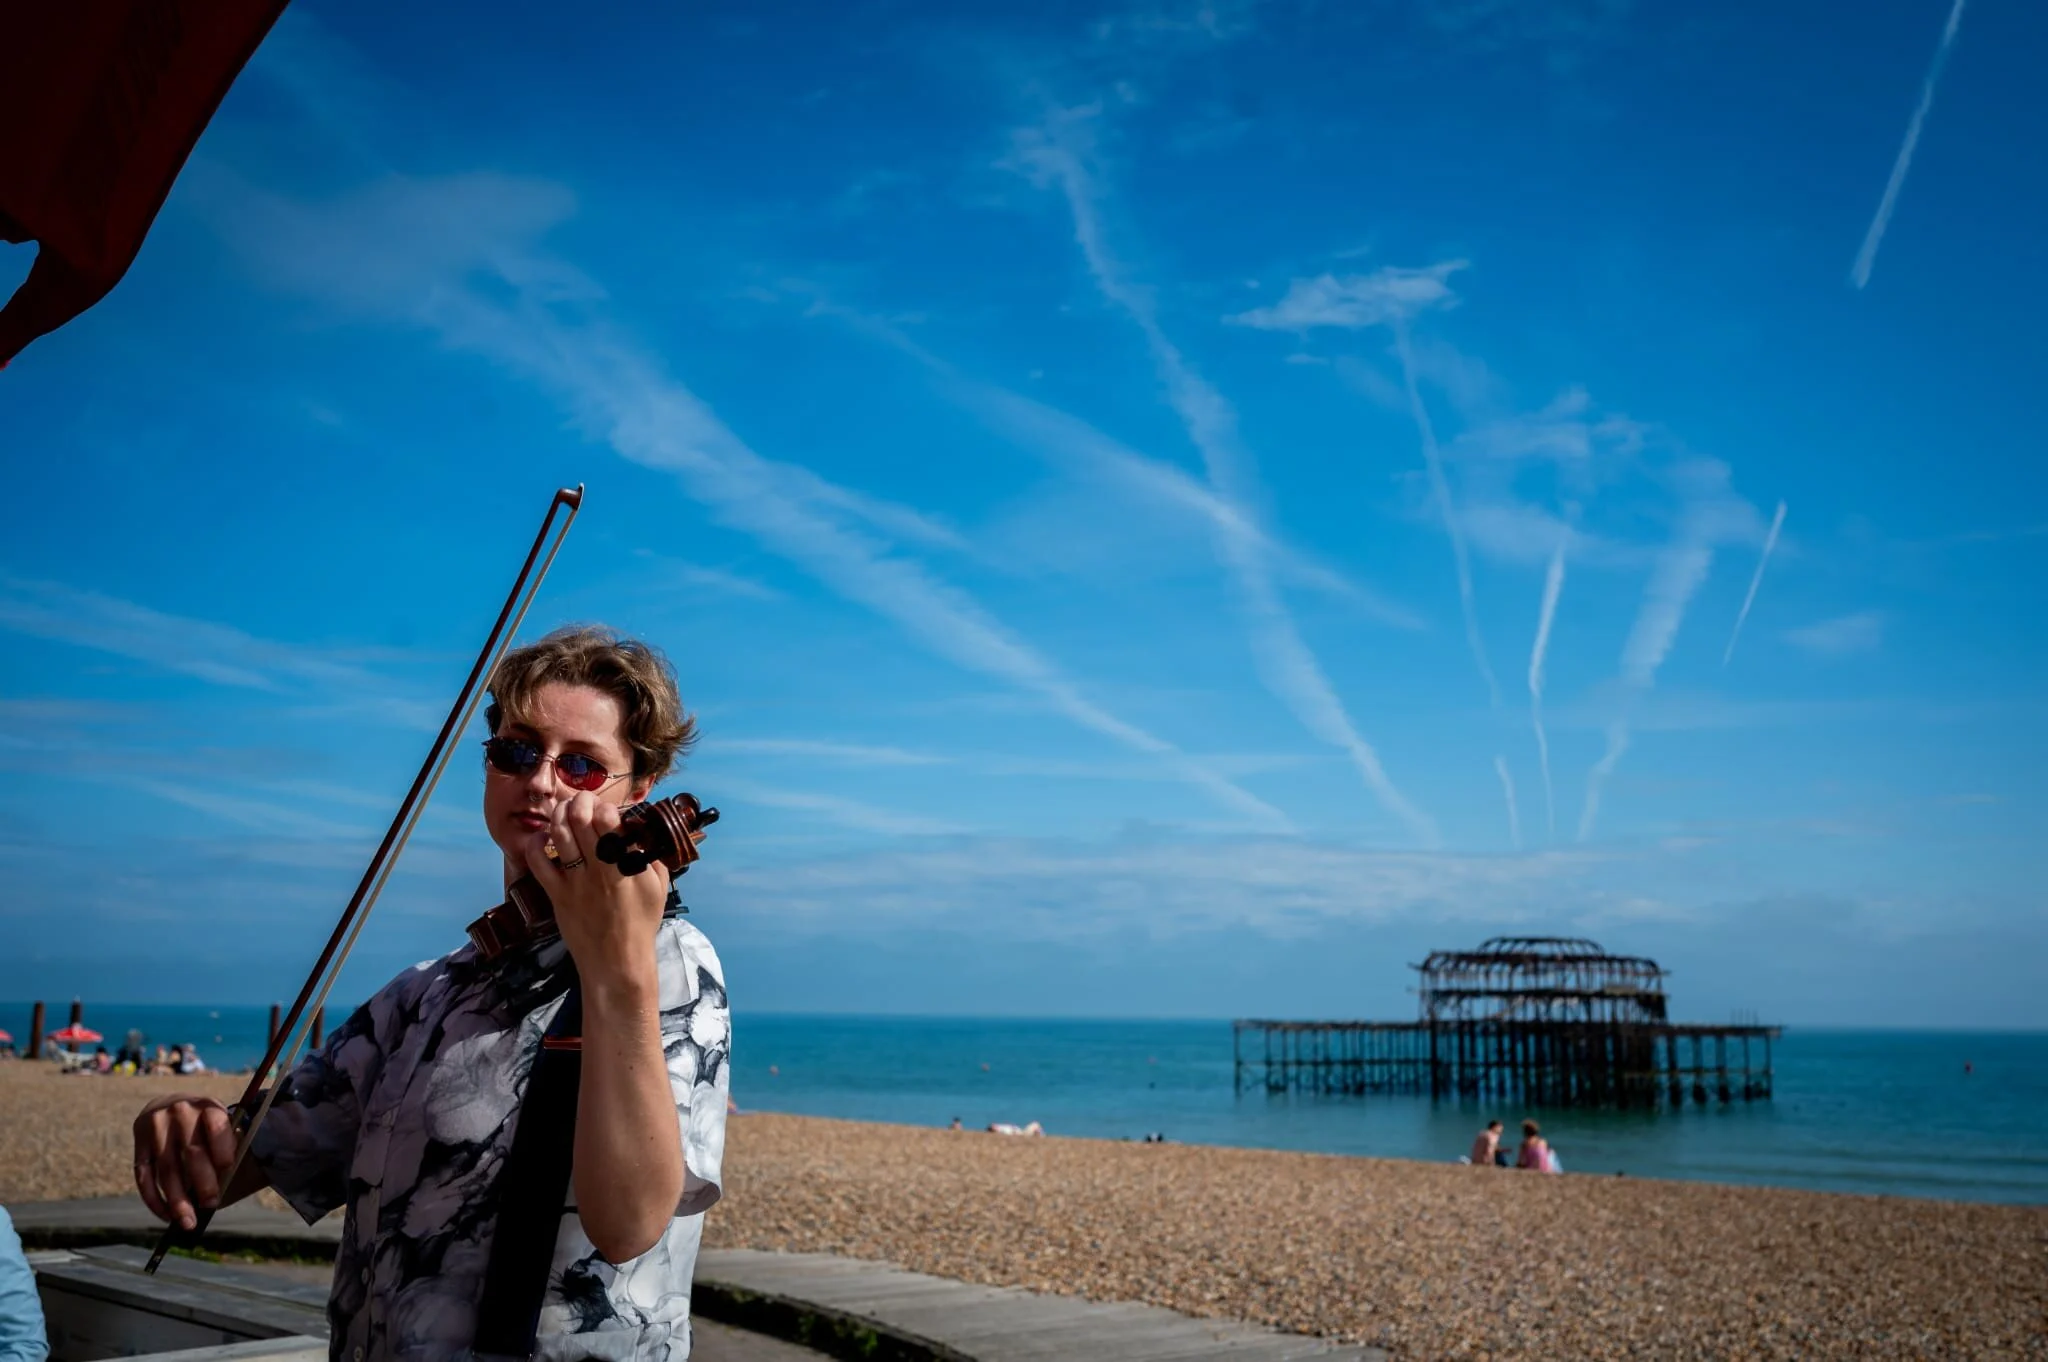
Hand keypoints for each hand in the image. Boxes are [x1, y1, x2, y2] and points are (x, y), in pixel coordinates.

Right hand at [133, 1094, 236, 1229]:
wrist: (168, 1103)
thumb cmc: (203, 1120)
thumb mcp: (218, 1121)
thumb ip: (224, 1144)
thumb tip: (224, 1182)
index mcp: (207, 1106)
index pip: (216, 1127)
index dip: (223, 1149)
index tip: (228, 1170)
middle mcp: (180, 1113)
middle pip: (191, 1152)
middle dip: (202, 1182)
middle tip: (210, 1205)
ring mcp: (156, 1129)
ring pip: (167, 1170)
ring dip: (177, 1200)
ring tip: (188, 1222)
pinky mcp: (138, 1144)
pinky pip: (144, 1177)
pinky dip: (155, 1200)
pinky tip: (166, 1215)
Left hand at [523, 791, 670, 987]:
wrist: (616, 961)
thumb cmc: (640, 923)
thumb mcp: (658, 886)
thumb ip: (650, 855)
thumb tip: (640, 830)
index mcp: (626, 864)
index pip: (609, 820)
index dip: (605, 807)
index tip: (606, 811)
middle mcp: (599, 869)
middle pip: (581, 818)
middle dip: (580, 800)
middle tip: (583, 802)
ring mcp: (575, 881)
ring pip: (559, 833)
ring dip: (559, 814)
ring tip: (564, 812)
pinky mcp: (556, 894)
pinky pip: (538, 862)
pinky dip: (536, 843)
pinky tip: (544, 838)